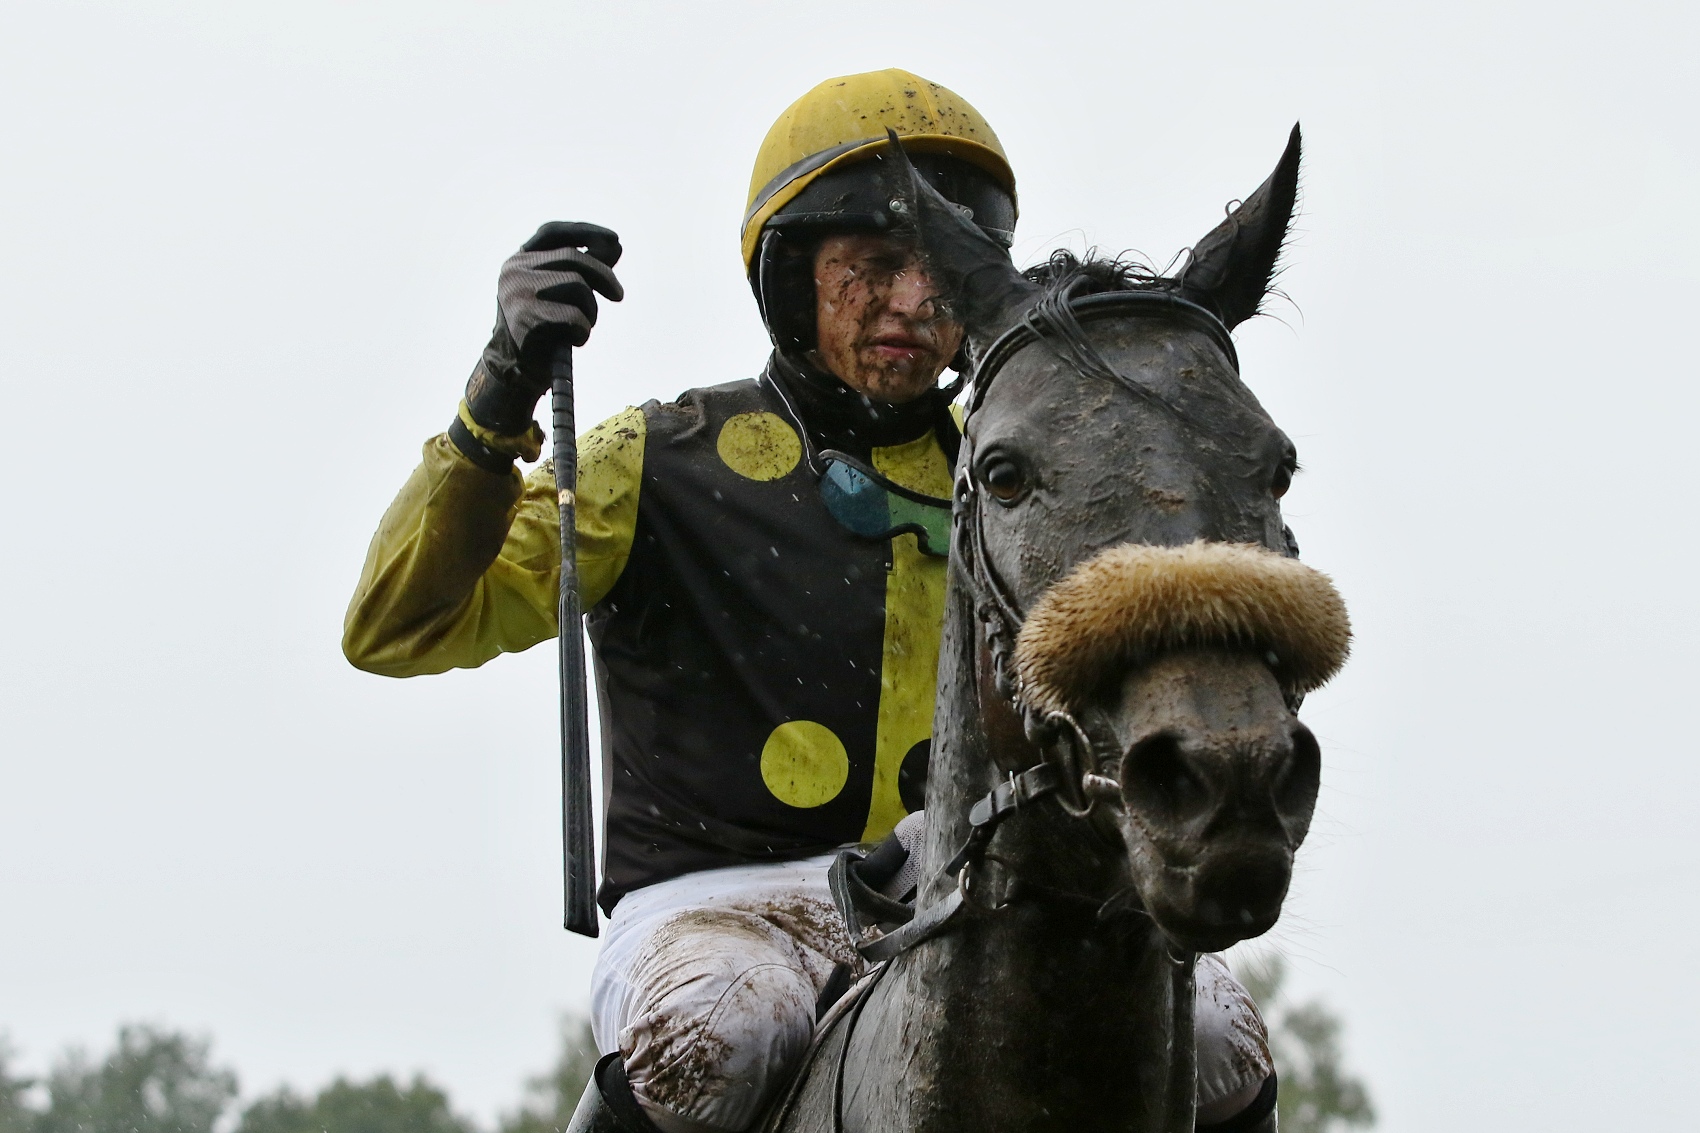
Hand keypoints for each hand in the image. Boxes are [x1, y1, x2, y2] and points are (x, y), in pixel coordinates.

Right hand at [464, 222, 623, 434]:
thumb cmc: (543, 329)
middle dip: (604, 275)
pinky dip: (583, 330)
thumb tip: (614, 245)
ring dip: (591, 310)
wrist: (516, 370)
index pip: (552, 232)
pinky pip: (573, 315)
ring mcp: (517, 293)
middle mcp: (514, 270)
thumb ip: (583, 269)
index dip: (585, 232)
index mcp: (519, 260)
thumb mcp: (560, 294)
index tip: (614, 241)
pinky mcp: (525, 318)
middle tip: (619, 295)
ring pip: (577, 285)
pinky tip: (574, 339)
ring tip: (582, 326)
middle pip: (573, 258)